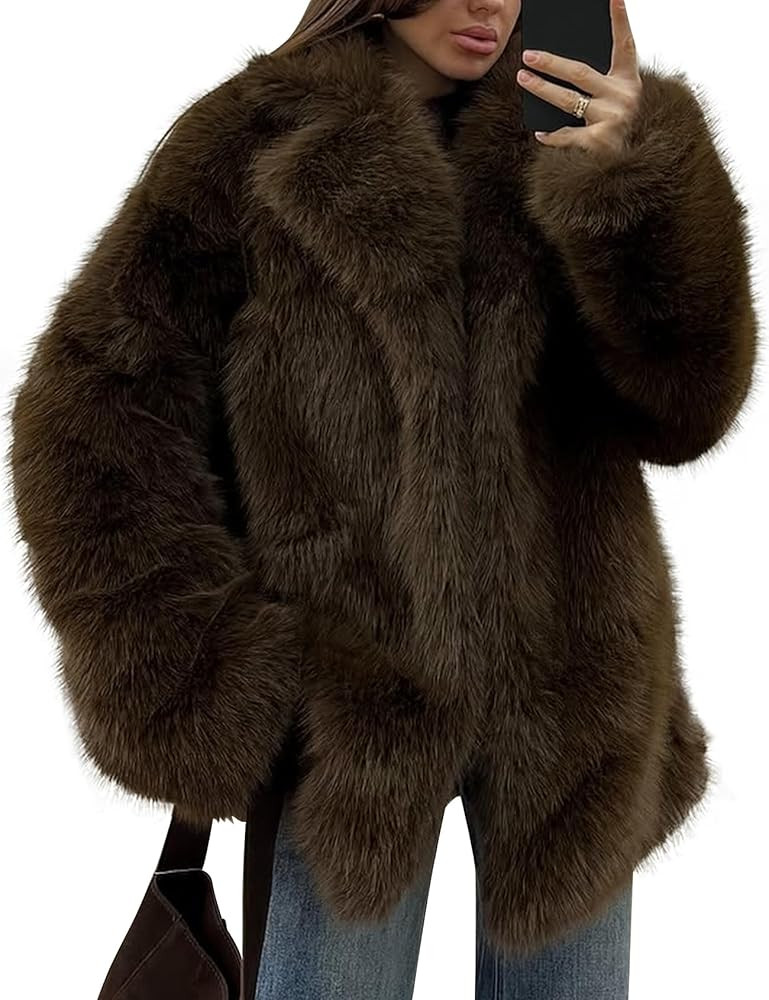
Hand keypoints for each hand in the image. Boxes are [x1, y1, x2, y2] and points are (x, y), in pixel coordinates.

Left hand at [516, 0, 641, 154]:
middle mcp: (624, 97)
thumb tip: (558, 68)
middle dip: (552, 62)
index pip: (625, 44)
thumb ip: (596, 85)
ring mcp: (613, 119)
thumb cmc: (618, 132)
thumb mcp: (615, 103)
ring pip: (568, 101)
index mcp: (628, 82)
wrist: (633, 172)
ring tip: (522, 78)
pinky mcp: (600, 143)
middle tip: (529, 55)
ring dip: (542, 89)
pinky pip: (568, 135)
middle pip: (581, 73)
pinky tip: (539, 131)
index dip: (620, 19)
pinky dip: (552, 135)